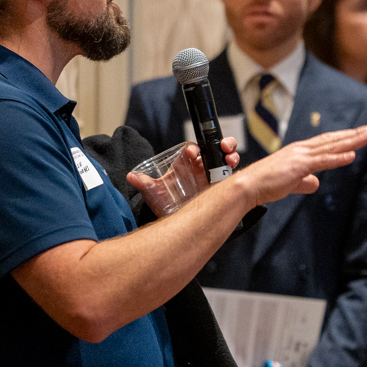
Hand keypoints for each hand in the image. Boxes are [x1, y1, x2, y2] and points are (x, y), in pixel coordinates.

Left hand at [127, 139, 241, 216]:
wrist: (180, 222)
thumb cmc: (169, 204)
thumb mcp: (157, 194)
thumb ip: (145, 184)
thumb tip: (131, 176)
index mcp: (185, 164)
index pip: (192, 149)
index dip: (193, 148)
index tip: (192, 153)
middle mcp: (200, 166)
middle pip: (213, 148)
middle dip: (220, 143)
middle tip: (222, 146)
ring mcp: (212, 174)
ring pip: (225, 157)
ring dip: (231, 153)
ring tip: (230, 157)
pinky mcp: (222, 185)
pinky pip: (232, 173)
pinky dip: (235, 168)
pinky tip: (234, 168)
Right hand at [237, 125, 366, 206]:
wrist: (249, 186)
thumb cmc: (266, 184)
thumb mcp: (290, 183)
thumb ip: (304, 182)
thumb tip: (315, 184)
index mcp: (300, 151)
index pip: (327, 142)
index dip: (345, 137)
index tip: (360, 134)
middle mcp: (302, 149)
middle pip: (333, 139)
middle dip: (355, 134)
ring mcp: (301, 156)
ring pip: (332, 146)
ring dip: (352, 140)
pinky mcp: (299, 166)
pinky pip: (323, 161)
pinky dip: (338, 158)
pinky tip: (352, 155)